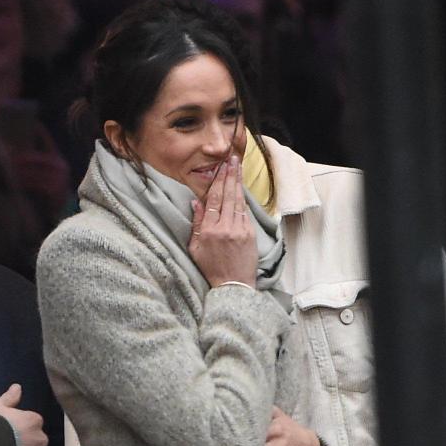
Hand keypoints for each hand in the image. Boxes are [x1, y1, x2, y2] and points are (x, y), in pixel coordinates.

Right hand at [188, 155, 256, 287]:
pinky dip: (243, 198)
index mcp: (209, 230)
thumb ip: (197, 223)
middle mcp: (225, 227)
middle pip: (228, 195)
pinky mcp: (250, 234)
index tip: (220, 167)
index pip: (214, 199)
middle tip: (232, 158)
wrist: (233, 286)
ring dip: (238, 182)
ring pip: (238, 201)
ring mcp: (240, 230)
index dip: (217, 180)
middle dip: (230, 175)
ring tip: (238, 167)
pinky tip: (241, 187)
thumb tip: (196, 202)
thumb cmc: (211, 268)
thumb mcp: (195, 248)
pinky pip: (245, 212)